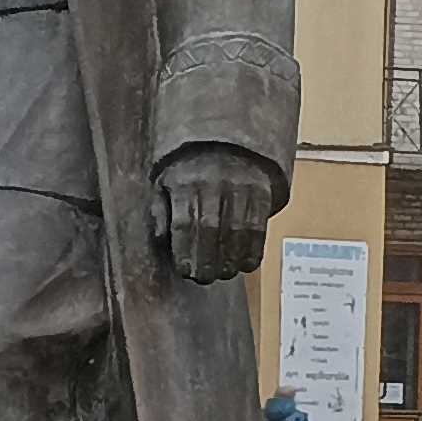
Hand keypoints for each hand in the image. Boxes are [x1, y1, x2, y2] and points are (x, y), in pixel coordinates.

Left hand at [150, 145, 278, 282]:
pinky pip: (258, 224)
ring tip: (224, 274)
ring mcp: (240, 186)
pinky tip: (247, 264)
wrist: (227, 142)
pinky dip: (254, 248)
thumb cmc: (189, 170)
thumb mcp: (165, 182)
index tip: (185, 271)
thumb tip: (161, 239)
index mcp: (185, 182)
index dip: (185, 249)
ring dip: (230, 258)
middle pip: (210, 228)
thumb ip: (160, 210)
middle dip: (207, 258)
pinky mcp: (261, 191)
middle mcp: (213, 183)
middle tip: (204, 278)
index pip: (183, 221)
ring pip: (236, 229)